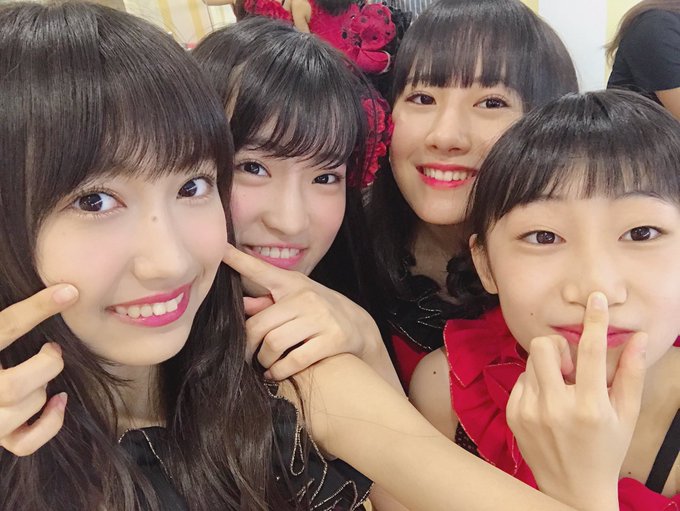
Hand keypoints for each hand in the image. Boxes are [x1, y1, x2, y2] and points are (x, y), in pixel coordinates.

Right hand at [0, 284, 77, 455]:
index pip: (5, 328)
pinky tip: (58, 400)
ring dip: (43, 390)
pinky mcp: (0, 439)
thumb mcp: (0, 332)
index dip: (37, 308)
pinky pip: (26, 442)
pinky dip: (49, 423)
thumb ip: (15, 319)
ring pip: (22, 409)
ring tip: (42, 375)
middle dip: (45, 366)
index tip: (69, 291)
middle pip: (12, 386)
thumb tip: (60, 287)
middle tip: (52, 351)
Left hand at [223, 244, 386, 380]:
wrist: (360, 326)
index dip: (238, 259)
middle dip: (247, 345)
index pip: (260, 269)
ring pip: (273, 343)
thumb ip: (267, 302)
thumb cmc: (318, 312)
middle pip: (258, 324)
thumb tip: (241, 304)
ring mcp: (320, 318)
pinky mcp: (332, 339)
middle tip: (247, 355)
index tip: (220, 250)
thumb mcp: (295, 300)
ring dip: (263, 360)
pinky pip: (294, 359)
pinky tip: (276, 372)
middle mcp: (305, 297)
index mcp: (292, 283)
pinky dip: (279, 370)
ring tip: (264, 364)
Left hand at [507, 292, 646, 509]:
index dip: (594, 320)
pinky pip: (520, 380)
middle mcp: (555, 407)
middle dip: (558, 347)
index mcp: (589, 406)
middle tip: (570, 367)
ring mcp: (530, 412)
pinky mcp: (513, 415)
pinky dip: (535, 384)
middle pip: (543, 347)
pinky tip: (548, 404)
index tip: (596, 299)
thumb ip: (631, 373)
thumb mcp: (626, 414)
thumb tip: (638, 337)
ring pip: (530, 362)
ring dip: (547, 368)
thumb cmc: (606, 450)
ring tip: (562, 390)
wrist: (572, 488)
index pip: (590, 351)